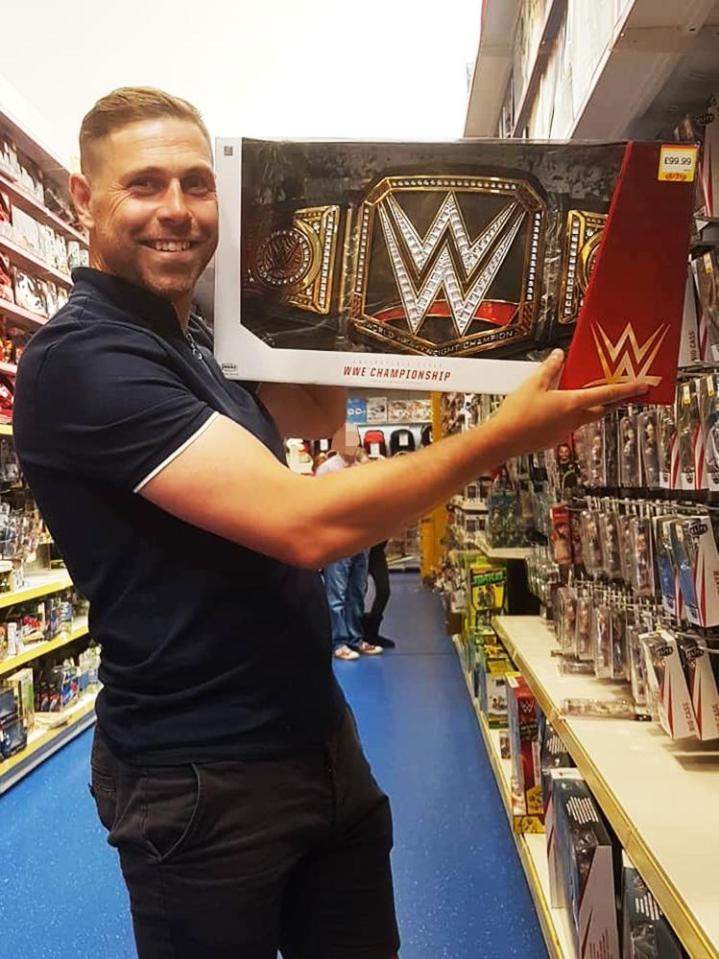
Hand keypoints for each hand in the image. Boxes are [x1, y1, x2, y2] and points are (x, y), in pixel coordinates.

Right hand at [491, 349, 648, 456]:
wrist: (502, 441)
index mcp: (572, 404)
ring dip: (588, 407)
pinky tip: (555, 410)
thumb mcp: (533, 383)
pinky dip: (568, 416)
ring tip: (581, 396)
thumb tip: (558, 356)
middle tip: (621, 393)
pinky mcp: (553, 438)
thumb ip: (549, 368)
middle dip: (612, 401)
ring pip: (584, 417)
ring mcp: (564, 431)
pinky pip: (567, 425)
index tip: (643, 387)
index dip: (627, 389)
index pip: (607, 394)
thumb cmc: (517, 415)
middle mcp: (573, 419)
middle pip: (601, 409)